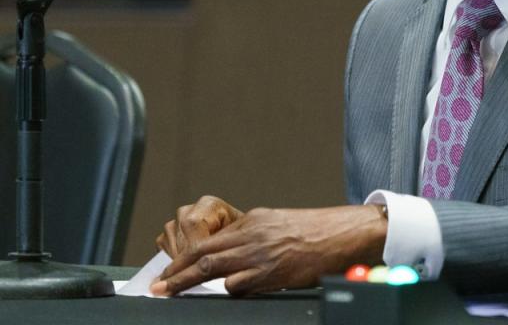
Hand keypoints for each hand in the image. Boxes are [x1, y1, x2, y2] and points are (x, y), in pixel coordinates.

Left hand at [149, 205, 386, 295]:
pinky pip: (237, 286)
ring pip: (212, 269)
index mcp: (252, 219)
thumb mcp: (277, 223)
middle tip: (158, 285)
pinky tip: (215, 297)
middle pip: (203, 253)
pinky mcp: (270, 273)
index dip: (185, 256)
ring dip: (188, 282)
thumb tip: (228, 252)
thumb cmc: (314, 231)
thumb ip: (251, 235)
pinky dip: (224, 291)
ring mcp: (259, 254)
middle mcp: (252, 234)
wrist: (341, 234)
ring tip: (171, 292)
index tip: (170, 269)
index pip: (209, 239)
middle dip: (176, 271)